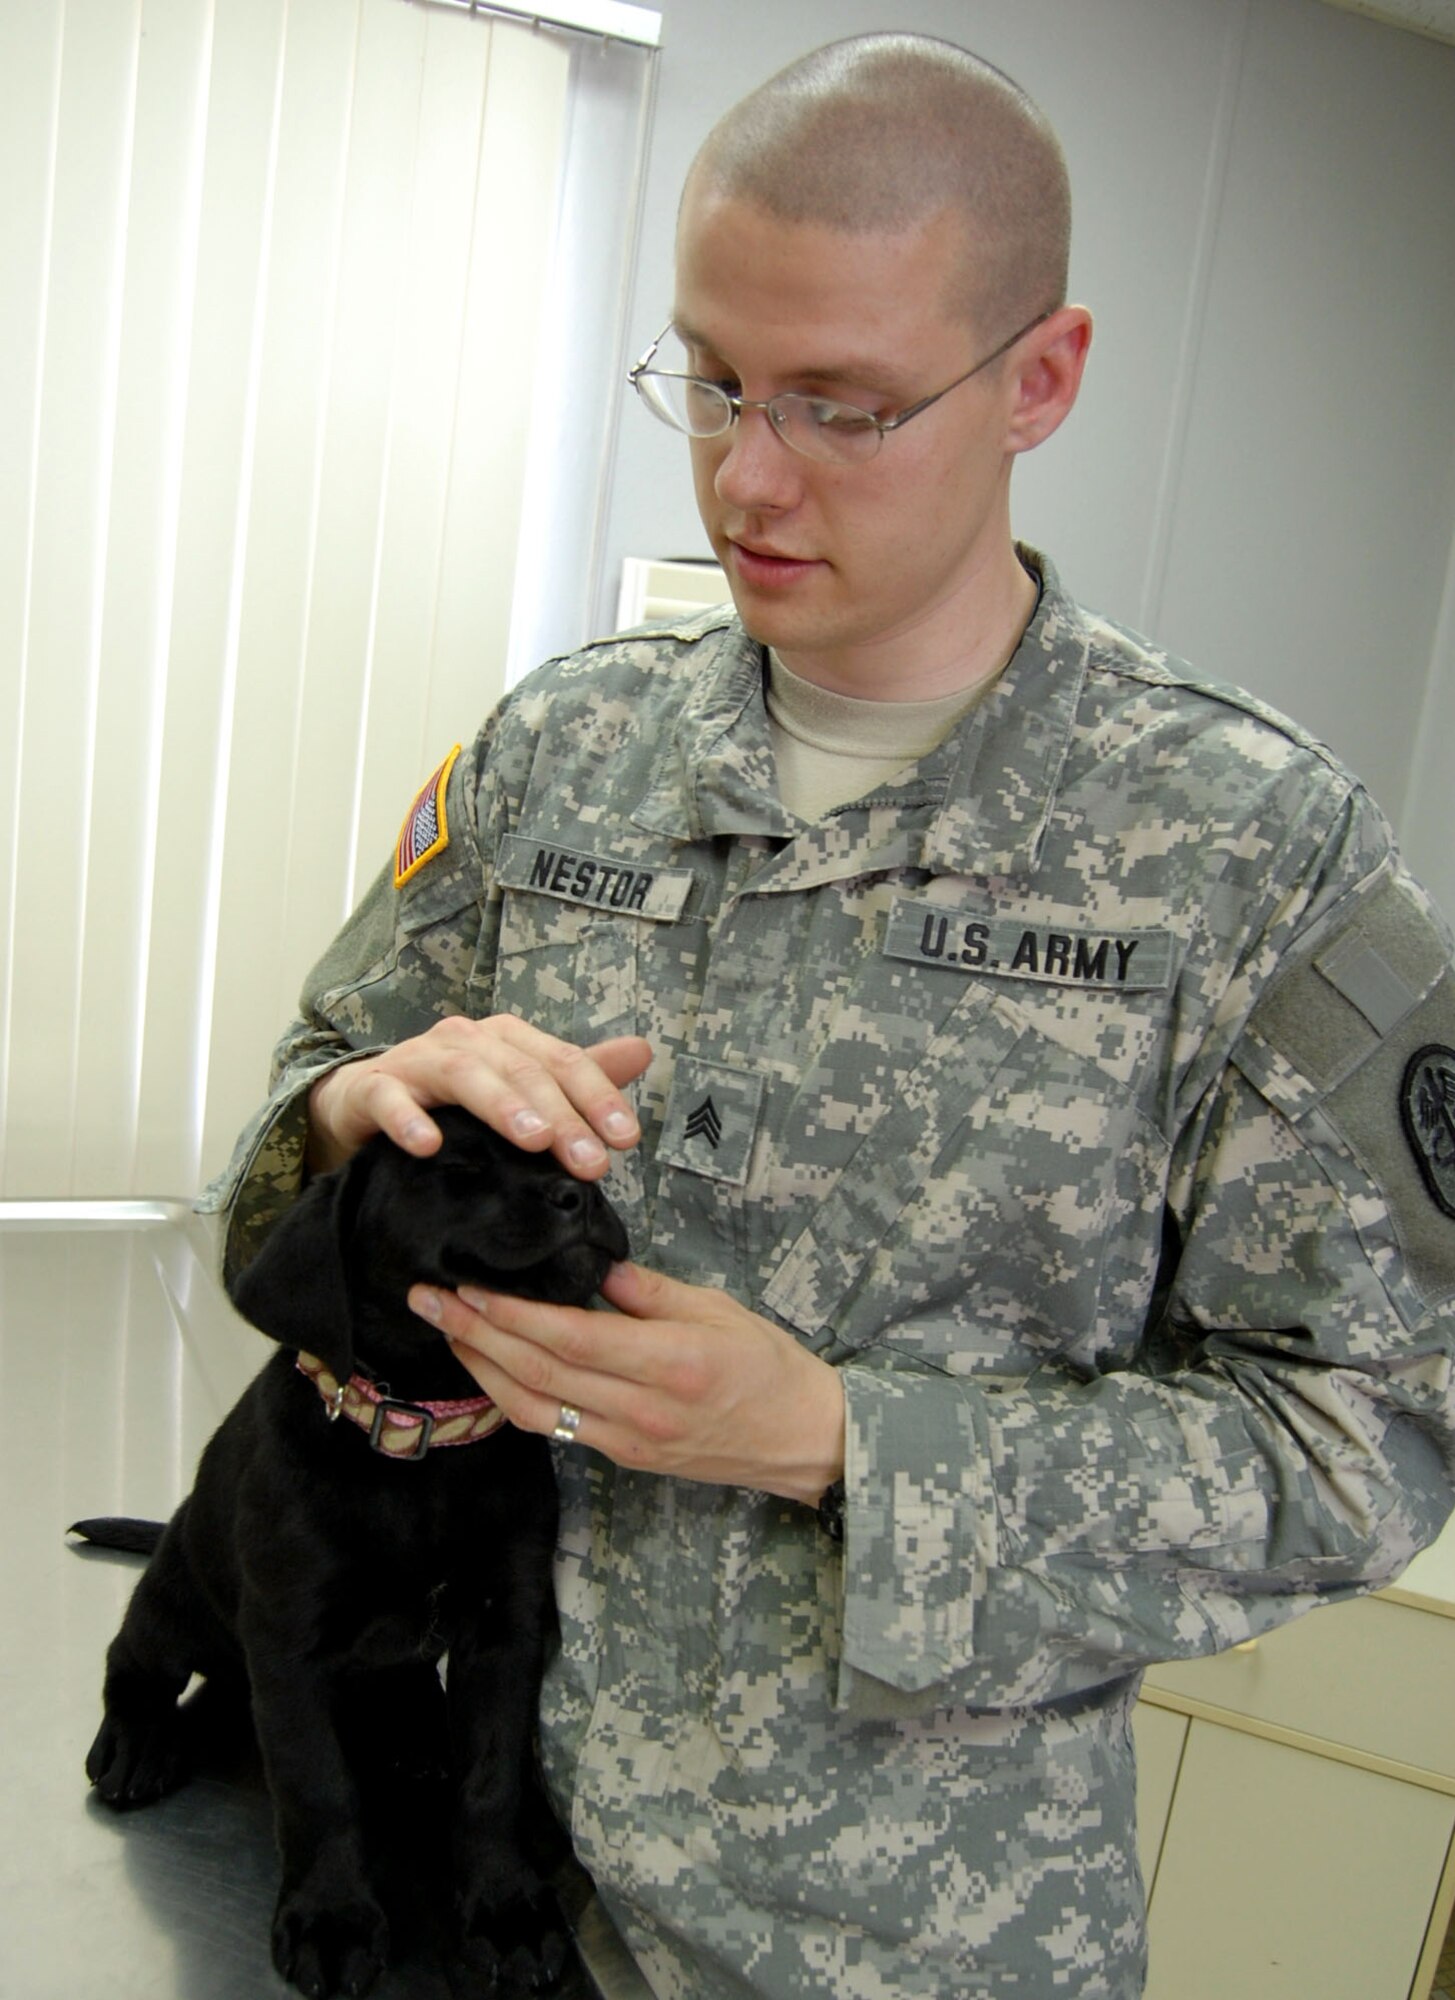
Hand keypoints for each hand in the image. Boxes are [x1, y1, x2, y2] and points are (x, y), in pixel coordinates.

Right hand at [306, 1016, 651, 1177]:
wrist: (362, 1103)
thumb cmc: (449, 1100)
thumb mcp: (516, 1088)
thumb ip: (575, 1076)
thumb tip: (642, 1051)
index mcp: (507, 1039)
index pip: (563, 1061)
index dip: (598, 1097)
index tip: (626, 1140)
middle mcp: (466, 1040)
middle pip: (522, 1071)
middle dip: (562, 1115)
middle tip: (591, 1162)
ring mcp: (417, 1060)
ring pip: (465, 1074)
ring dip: (502, 1106)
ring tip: (533, 1140)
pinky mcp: (372, 1087)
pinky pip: (388, 1099)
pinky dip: (409, 1119)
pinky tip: (429, 1146)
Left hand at [412, 1261, 845, 1504]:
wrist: (802, 1438)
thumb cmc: (768, 1365)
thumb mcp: (717, 1309)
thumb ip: (649, 1291)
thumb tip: (592, 1266)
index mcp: (668, 1362)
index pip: (569, 1337)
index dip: (511, 1314)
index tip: (468, 1285)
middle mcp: (640, 1408)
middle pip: (537, 1372)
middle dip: (475, 1334)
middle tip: (429, 1299)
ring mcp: (627, 1440)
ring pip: (533, 1407)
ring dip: (480, 1368)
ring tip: (445, 1330)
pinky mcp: (623, 1457)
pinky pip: (554, 1427)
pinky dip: (512, 1397)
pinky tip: (488, 1368)